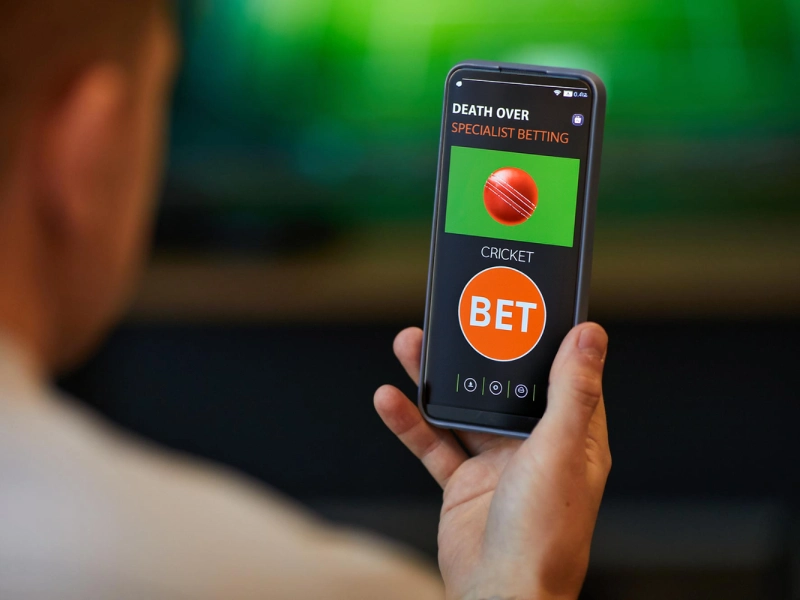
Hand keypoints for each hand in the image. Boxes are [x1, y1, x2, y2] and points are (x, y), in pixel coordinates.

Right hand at [374, 323, 610, 599]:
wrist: (499, 594)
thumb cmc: (542, 535)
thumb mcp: (559, 450)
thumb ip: (570, 391)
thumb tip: (591, 336)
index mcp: (571, 436)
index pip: (561, 374)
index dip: (543, 340)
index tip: (525, 305)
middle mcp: (534, 446)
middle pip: (502, 386)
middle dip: (476, 355)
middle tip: (454, 320)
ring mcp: (496, 463)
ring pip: (463, 409)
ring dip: (435, 380)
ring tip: (411, 346)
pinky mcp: (463, 482)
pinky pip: (433, 443)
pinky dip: (410, 422)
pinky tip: (390, 400)